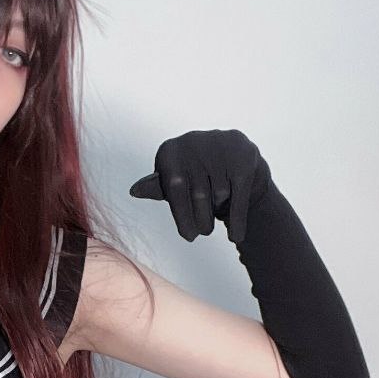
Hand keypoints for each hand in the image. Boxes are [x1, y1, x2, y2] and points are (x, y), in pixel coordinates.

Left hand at [128, 128, 273, 244]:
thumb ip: (158, 187)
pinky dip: (238, 219)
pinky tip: (235, 235)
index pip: (175, 188)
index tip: (188, 237)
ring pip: (220, 194)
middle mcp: (194, 140)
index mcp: (170, 149)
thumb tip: (135, 190)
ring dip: (219, 210)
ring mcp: (221, 146)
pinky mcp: (244, 155)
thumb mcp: (174, 183)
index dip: (183, 216)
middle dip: (201, 218)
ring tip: (217, 209)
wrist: (238, 163)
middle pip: (199, 194)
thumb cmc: (197, 178)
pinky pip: (239, 194)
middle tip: (202, 232)